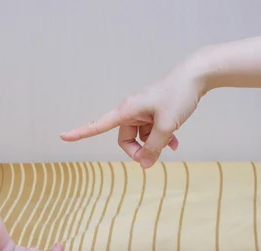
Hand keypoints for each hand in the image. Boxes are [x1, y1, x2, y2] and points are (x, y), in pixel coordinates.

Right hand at [60, 54, 207, 168]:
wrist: (197, 74)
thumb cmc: (179, 95)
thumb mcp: (166, 126)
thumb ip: (154, 147)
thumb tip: (144, 165)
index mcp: (126, 110)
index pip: (97, 125)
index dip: (80, 132)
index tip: (63, 136)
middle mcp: (131, 110)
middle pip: (125, 139)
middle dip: (139, 150)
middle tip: (156, 156)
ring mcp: (143, 110)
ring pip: (142, 136)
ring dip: (155, 144)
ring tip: (173, 144)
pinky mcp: (155, 110)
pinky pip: (152, 129)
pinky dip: (161, 137)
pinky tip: (175, 142)